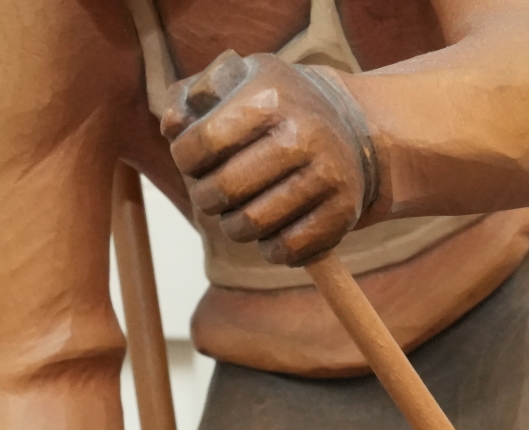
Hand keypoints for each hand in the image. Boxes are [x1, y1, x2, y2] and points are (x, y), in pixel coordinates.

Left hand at [162, 50, 376, 266]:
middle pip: (223, 190)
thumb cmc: (278, 107)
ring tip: (239, 213)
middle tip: (212, 194)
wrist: (356, 127)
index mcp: (270, 97)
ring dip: (234, 227)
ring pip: (252, 226)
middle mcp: (303, 135)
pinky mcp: (343, 211)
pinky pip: (287, 250)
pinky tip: (272, 230)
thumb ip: (190, 96)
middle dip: (205, 198)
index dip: (185, 159)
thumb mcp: (236, 81)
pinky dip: (271, 248)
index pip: (202, 143)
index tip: (193, 160)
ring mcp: (327, 175)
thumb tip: (171, 127)